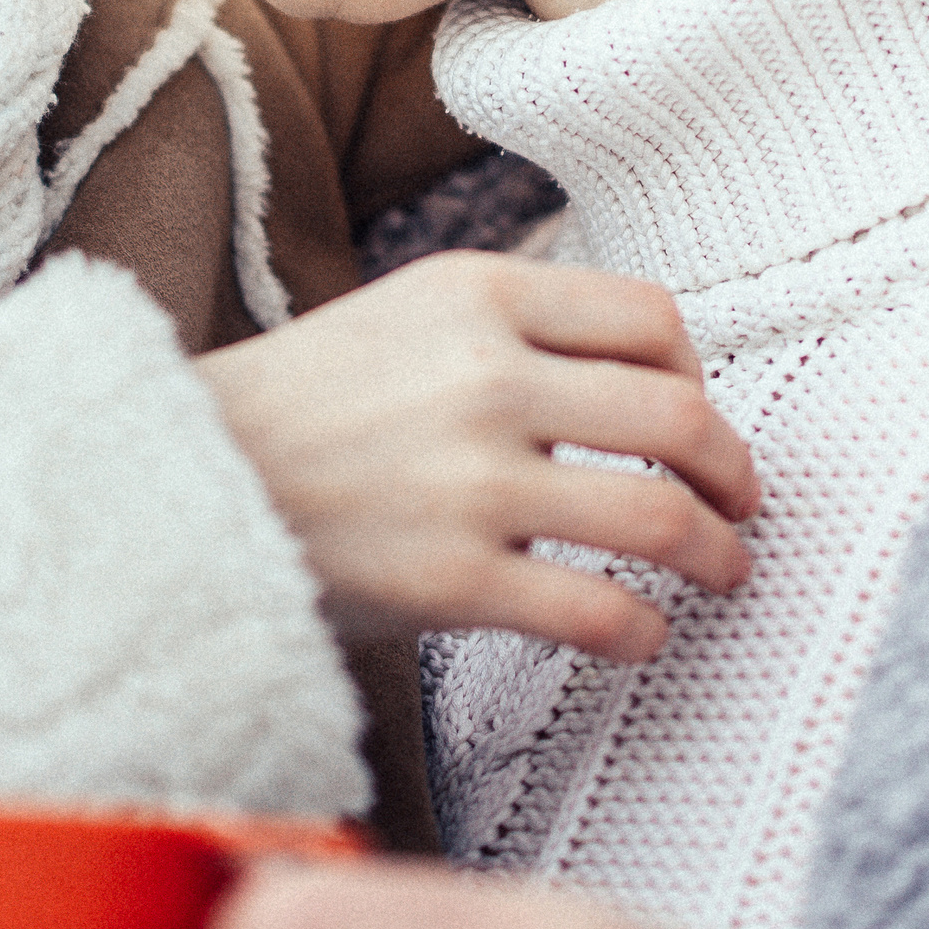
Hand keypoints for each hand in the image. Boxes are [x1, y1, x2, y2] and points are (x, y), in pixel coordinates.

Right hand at [196, 251, 758, 658]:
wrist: (187, 474)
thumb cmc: (308, 399)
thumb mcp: (407, 309)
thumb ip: (512, 320)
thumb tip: (640, 359)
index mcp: (478, 293)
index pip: (653, 316)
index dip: (697, 372)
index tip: (695, 411)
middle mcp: (487, 375)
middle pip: (679, 415)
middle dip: (733, 469)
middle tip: (741, 501)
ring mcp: (473, 479)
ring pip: (661, 517)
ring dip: (717, 553)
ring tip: (722, 570)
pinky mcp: (454, 580)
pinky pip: (600, 611)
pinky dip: (643, 631)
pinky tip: (638, 635)